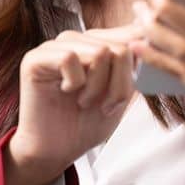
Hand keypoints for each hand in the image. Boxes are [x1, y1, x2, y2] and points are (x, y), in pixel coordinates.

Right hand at [5, 23, 139, 184]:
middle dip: (120, 84)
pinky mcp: (36, 58)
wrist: (56, 151)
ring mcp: (54, 46)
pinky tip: (67, 93)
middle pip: (120, 46)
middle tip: (106, 106)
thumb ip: (135, 66)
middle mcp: (76, 39)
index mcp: (95, 43)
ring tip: (85, 102)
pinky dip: (75, 83)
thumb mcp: (122, 93)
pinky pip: (70, 58)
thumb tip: (149, 40)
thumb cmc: (86, 124)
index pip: (131, 33)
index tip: (135, 88)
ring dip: (98, 87)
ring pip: (99, 51)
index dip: (141, 62)